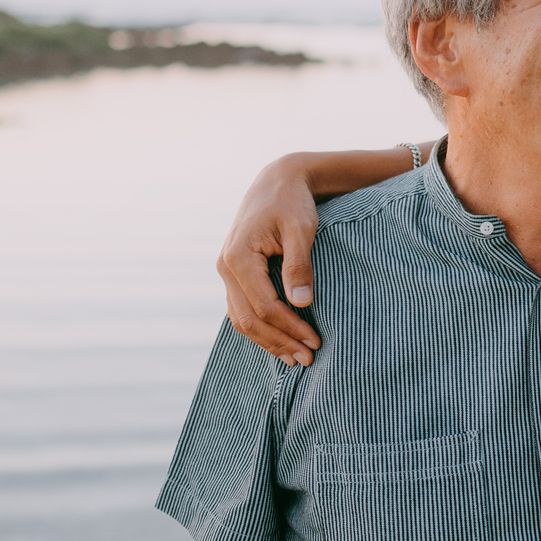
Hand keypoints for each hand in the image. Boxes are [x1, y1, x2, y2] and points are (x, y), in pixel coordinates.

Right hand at [216, 155, 322, 364]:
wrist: (277, 181)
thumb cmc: (292, 202)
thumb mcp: (301, 229)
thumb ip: (300, 265)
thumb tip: (302, 304)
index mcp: (239, 256)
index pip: (264, 306)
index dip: (289, 328)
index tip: (315, 341)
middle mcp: (225, 266)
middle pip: (249, 319)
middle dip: (279, 342)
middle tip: (308, 359)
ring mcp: (227, 271)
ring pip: (242, 319)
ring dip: (269, 341)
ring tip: (297, 358)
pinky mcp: (235, 274)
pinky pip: (242, 309)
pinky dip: (261, 328)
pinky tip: (281, 341)